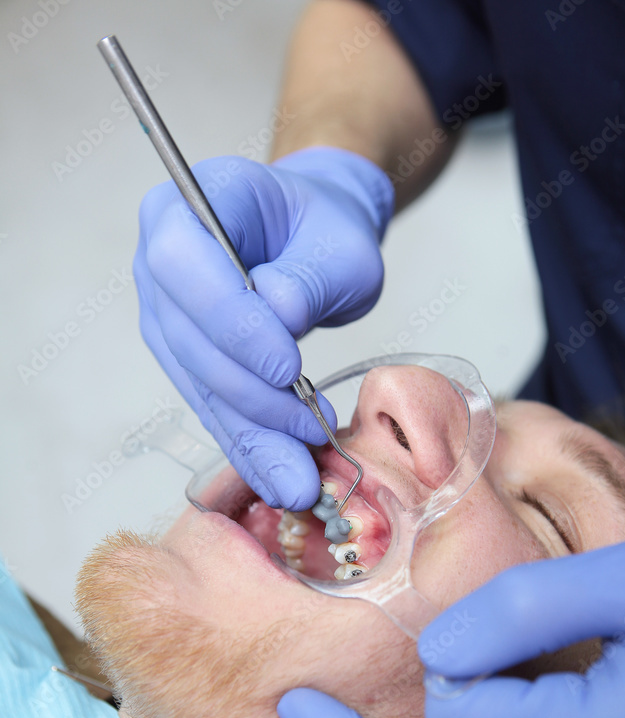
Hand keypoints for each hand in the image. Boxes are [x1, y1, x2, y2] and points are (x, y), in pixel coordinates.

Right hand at [134, 147, 393, 509]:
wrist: (312, 241)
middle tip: (311, 428)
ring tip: (300, 478)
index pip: (183, 263)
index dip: (230, 321)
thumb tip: (278, 316)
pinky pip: (213, 409)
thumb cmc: (324, 230)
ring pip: (200, 385)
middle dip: (252, 394)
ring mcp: (166, 315)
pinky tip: (278, 480)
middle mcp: (159, 261)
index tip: (289, 366)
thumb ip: (310, 276)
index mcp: (187, 206)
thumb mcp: (340, 244)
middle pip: (188, 338)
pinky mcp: (186, 362)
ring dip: (253, 435)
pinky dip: (249, 448)